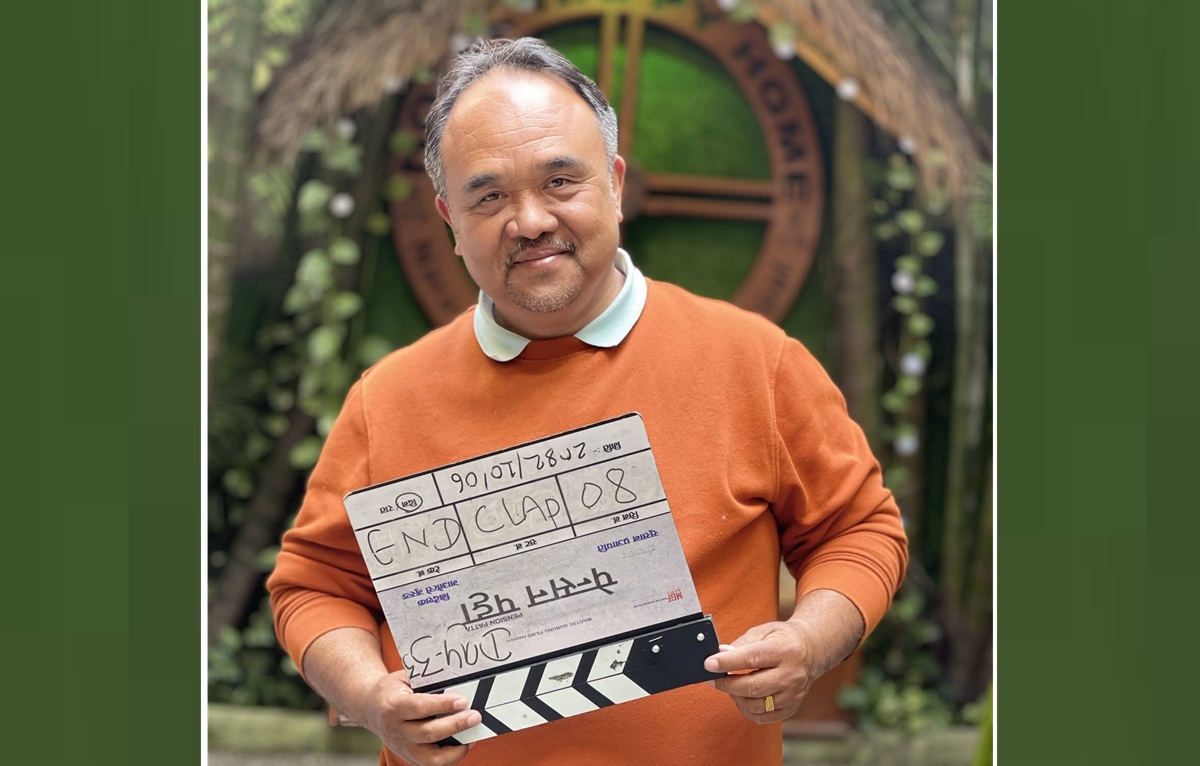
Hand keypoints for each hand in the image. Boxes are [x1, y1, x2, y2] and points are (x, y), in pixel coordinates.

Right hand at [359, 670, 481, 765]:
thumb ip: (426, 682)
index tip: (462, 701)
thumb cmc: (392, 689)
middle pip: (428, 733)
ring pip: (431, 757)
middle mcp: (396, 730)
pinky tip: (463, 743)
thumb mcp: (403, 678)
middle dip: (455, 725)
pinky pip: (432, 763)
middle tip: (475, 716)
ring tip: (473, 734)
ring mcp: (402, 747)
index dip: (442, 705)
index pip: (420, 707)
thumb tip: (456, 682)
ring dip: (457, 747)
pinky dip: (451, 756)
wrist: (371, 707)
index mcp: (393, 706)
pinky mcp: (409, 757)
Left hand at [702, 620, 818, 723]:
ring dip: (736, 697)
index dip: (727, 663)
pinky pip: (763, 717)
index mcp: (785, 650)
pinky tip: (743, 697)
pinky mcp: (792, 708)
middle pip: (753, 687)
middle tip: (712, 679)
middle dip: (727, 684)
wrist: (811, 651)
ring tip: (730, 685)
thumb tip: (720, 655)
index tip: (708, 664)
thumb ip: (741, 644)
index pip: (752, 658)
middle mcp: (792, 675)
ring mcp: (793, 694)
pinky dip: (747, 710)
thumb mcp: (764, 631)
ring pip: (756, 706)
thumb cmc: (783, 639)